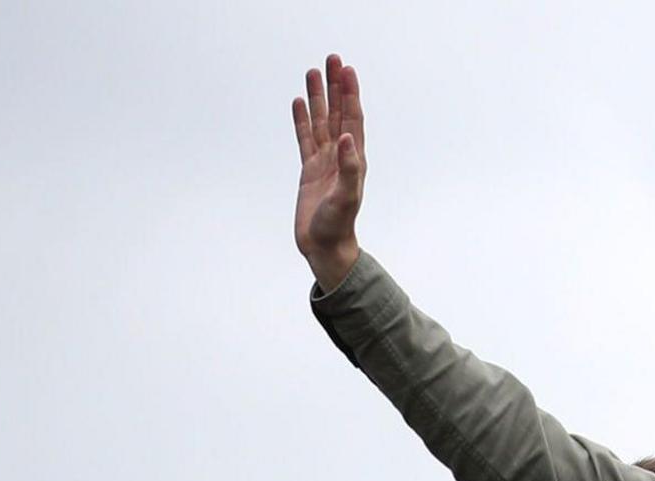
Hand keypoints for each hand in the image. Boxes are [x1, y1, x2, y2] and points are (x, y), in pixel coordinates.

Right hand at [289, 56, 368, 289]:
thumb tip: (347, 138)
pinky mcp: (309, 170)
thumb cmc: (338, 226)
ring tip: (313, 72)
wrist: (325, 247)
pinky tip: (300, 103)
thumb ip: (350, 168)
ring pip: (319, 121)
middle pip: (337, 113)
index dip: (350, 94)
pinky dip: (302, 119)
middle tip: (332, 59)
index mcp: (354, 160)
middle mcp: (341, 156)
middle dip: (335, 87)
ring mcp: (324, 162)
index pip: (352, 119)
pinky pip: (304, 138)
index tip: (347, 70)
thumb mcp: (346, 197)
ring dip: (318, 97)